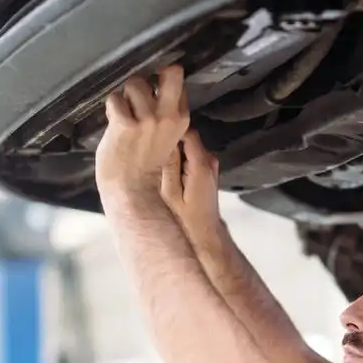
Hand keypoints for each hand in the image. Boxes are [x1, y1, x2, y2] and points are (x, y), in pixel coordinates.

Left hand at [95, 65, 190, 203]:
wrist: (131, 191)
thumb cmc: (144, 168)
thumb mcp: (167, 138)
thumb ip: (164, 115)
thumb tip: (153, 90)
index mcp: (180, 120)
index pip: (177, 84)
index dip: (162, 83)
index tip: (153, 92)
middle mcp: (167, 117)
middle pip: (169, 72)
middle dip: (152, 77)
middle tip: (140, 92)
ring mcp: (147, 119)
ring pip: (134, 84)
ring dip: (125, 97)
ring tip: (124, 116)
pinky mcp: (126, 124)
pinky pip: (115, 99)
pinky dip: (112, 109)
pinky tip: (114, 124)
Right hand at [162, 129, 222, 244]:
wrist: (204, 234)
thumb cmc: (186, 219)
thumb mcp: (170, 192)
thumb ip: (168, 165)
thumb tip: (162, 140)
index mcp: (201, 164)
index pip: (186, 130)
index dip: (169, 128)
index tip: (154, 132)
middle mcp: (209, 161)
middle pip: (187, 136)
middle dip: (170, 140)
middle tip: (153, 149)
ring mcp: (210, 166)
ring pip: (188, 146)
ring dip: (174, 151)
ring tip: (159, 162)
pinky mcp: (207, 171)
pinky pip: (191, 156)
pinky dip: (180, 160)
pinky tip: (169, 172)